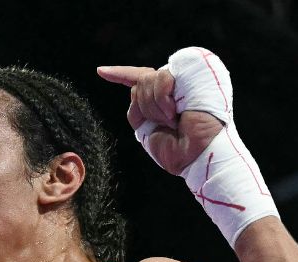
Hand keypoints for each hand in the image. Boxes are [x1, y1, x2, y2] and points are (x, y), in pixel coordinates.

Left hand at [97, 65, 222, 174]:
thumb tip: (134, 86)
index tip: (100, 71)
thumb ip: (138, 105)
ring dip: (155, 106)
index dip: (119, 74)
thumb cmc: (176, 148)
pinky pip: (161, 77)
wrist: (197, 156)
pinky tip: (177, 111)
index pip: (139, 78)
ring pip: (147, 79)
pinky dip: (163, 98)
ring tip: (174, 120)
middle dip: (146, 107)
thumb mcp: (146, 127)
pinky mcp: (196, 71)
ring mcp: (187, 76)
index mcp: (166, 96)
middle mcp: (177, 83)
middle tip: (167, 123)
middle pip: (140, 82)